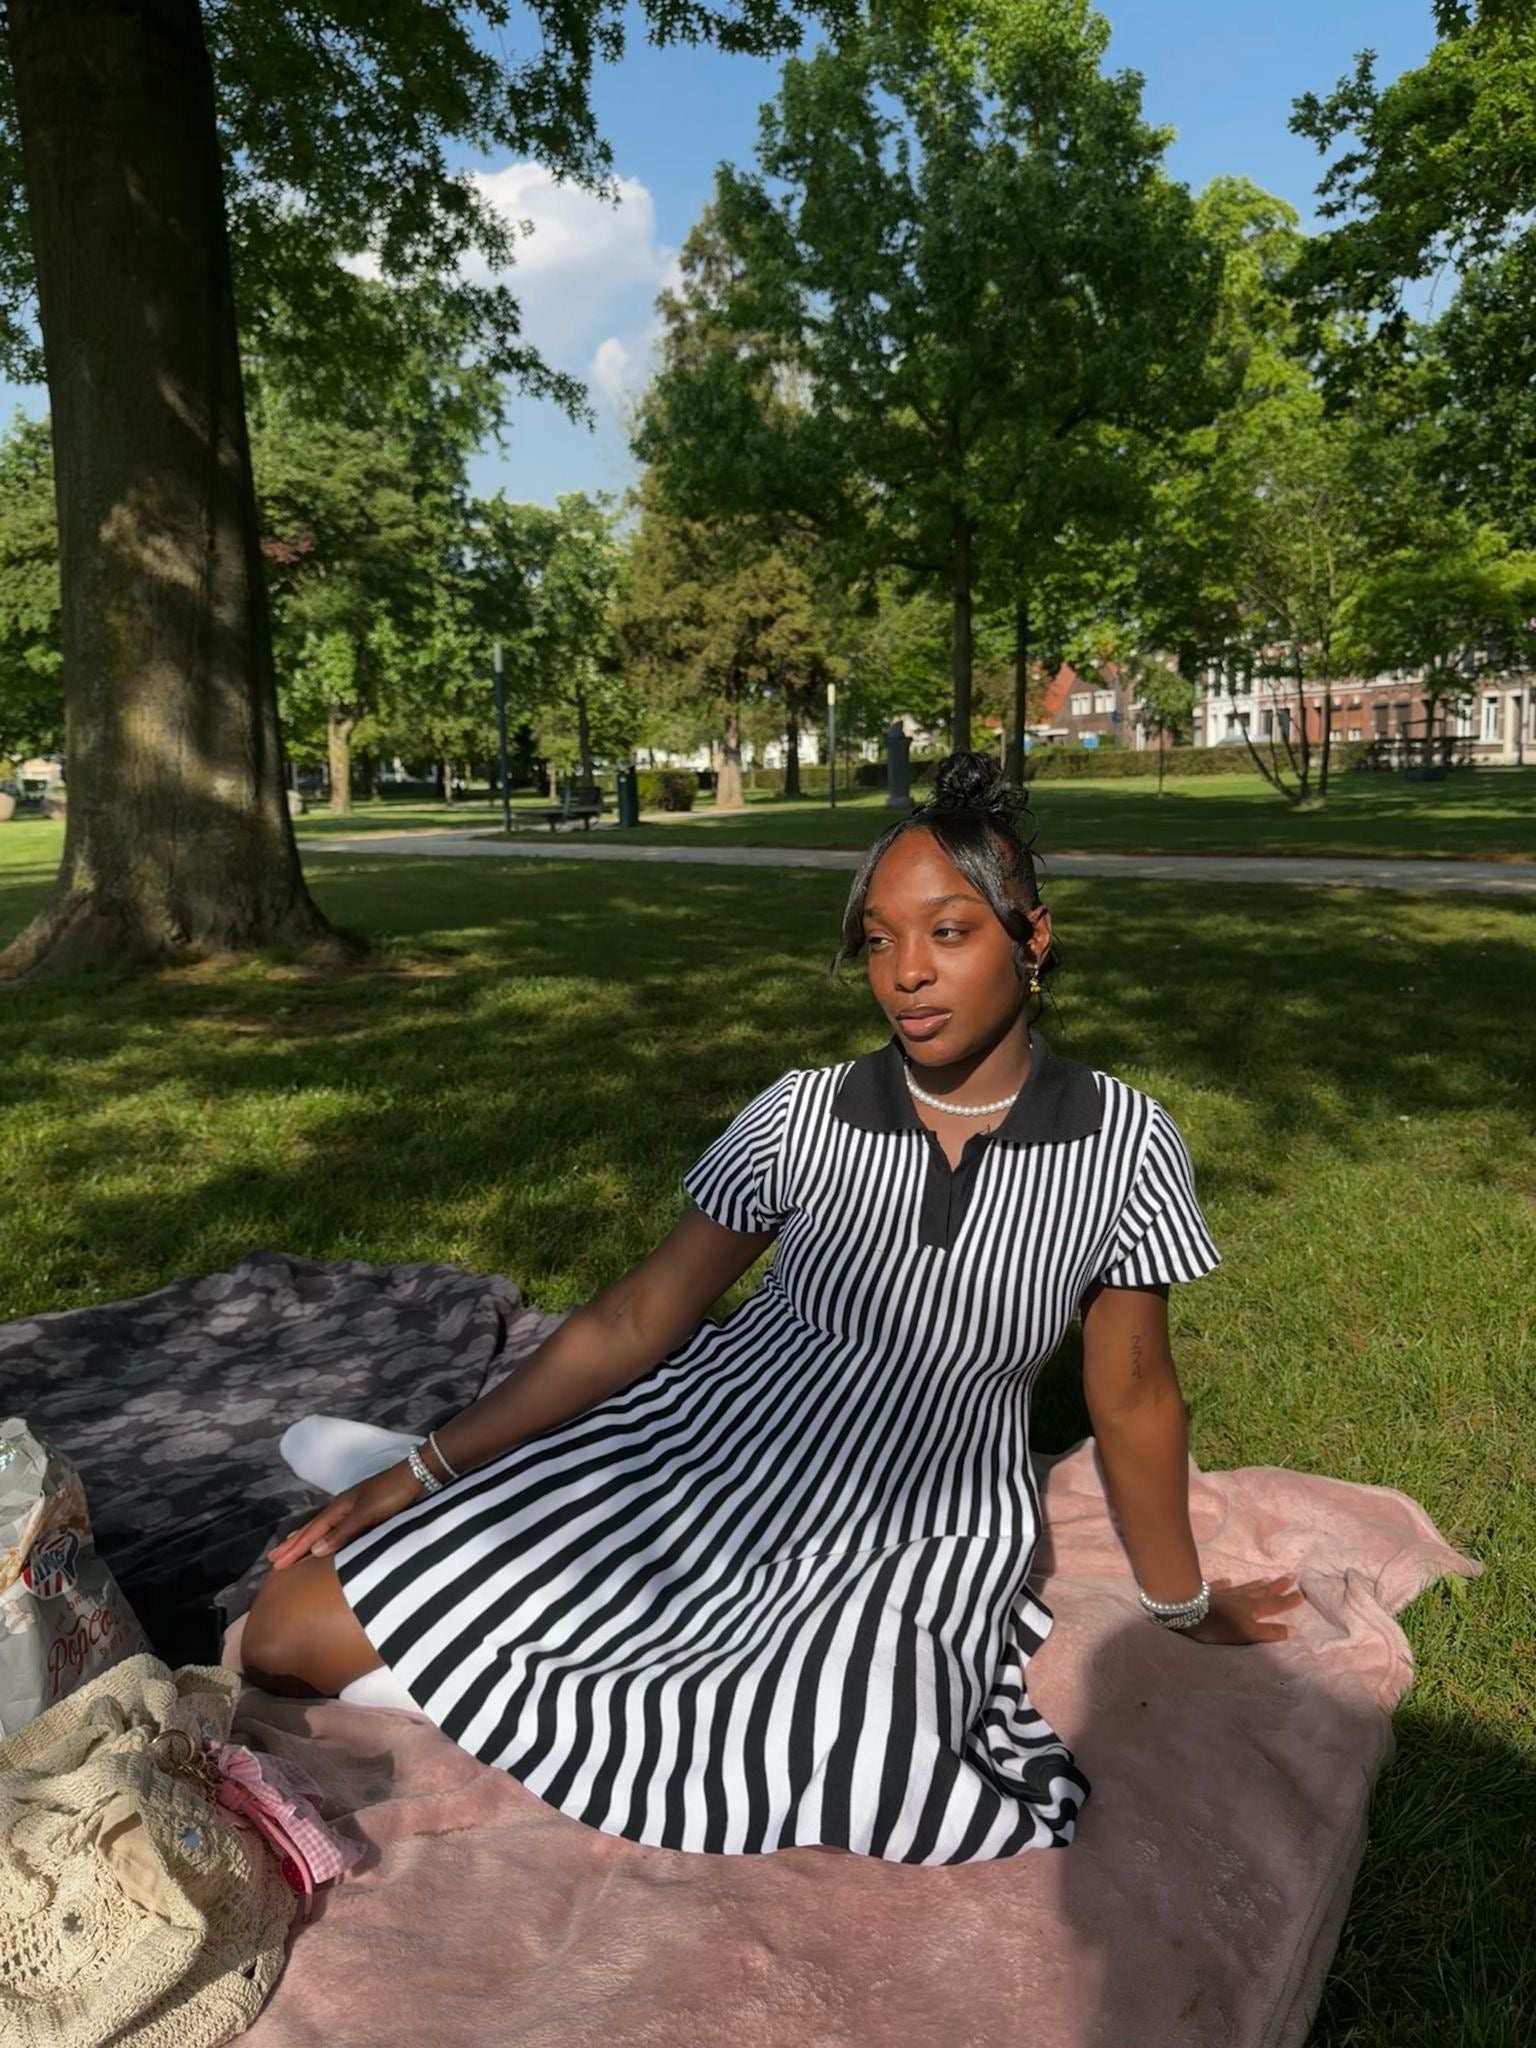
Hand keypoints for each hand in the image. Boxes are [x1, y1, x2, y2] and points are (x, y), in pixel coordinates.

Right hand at [266, 1463, 423, 1570]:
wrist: (419, 1475)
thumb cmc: (393, 1494)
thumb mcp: (367, 1513)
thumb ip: (343, 1532)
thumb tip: (314, 1551)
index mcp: (339, 1507)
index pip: (311, 1533)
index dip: (294, 1549)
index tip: (276, 1564)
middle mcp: (342, 1508)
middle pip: (312, 1529)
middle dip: (293, 1545)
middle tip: (272, 1559)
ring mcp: (354, 1509)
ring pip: (323, 1528)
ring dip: (306, 1539)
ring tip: (290, 1547)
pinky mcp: (366, 1513)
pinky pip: (337, 1528)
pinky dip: (325, 1536)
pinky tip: (326, 1541)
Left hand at [1181, 1575, 1304, 1644]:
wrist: (1186, 1608)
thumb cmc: (1218, 1625)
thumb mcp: (1247, 1633)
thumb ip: (1268, 1632)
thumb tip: (1292, 1630)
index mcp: (1252, 1608)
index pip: (1274, 1604)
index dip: (1288, 1600)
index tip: (1302, 1592)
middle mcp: (1240, 1598)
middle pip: (1262, 1591)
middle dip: (1277, 1586)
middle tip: (1291, 1576)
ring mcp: (1223, 1594)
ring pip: (1244, 1587)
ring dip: (1256, 1584)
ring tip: (1266, 1578)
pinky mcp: (1206, 1592)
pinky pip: (1219, 1587)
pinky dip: (1225, 1584)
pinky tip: (1226, 1579)